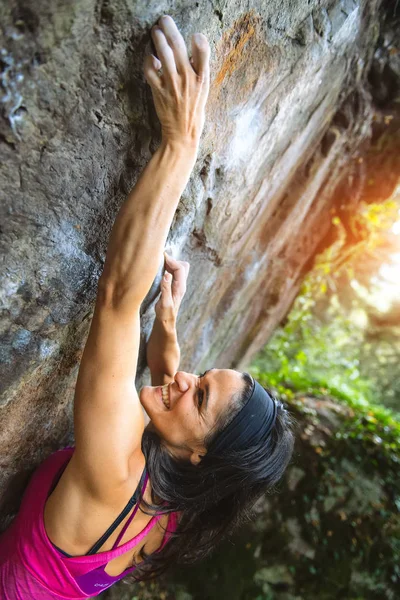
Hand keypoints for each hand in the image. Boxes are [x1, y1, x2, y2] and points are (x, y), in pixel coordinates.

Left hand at [143, 15, 209, 149]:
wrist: (182, 133)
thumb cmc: (193, 110)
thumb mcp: (203, 90)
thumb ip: (198, 68)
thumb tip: (191, 46)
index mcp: (202, 79)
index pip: (203, 53)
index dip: (199, 41)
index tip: (195, 35)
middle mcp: (188, 80)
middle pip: (178, 48)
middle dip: (170, 29)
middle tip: (164, 20)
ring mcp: (172, 86)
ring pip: (164, 55)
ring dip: (157, 39)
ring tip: (155, 31)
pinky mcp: (159, 92)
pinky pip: (150, 71)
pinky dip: (148, 61)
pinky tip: (149, 56)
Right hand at [155, 251, 189, 325]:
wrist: (166, 321)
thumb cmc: (165, 314)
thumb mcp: (164, 303)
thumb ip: (165, 289)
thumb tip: (167, 275)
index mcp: (180, 287)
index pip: (180, 268)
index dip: (172, 261)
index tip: (162, 256)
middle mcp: (181, 285)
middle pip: (182, 266)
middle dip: (172, 261)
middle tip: (161, 260)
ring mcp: (178, 285)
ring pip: (179, 269)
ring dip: (170, 264)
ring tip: (159, 263)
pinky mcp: (173, 286)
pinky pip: (173, 273)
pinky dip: (168, 268)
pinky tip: (160, 270)